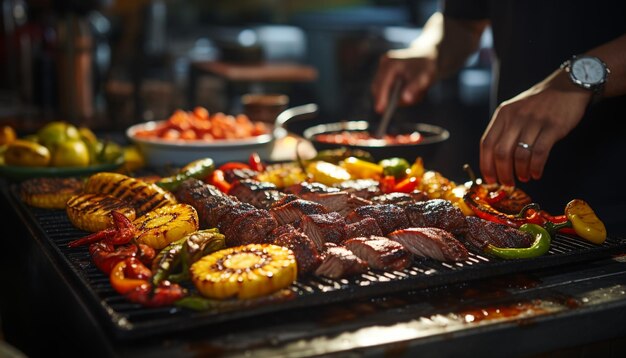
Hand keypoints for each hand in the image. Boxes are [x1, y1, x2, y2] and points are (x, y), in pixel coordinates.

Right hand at [371, 48, 436, 113]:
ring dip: (394, 96)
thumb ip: (414, 88)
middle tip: (405, 103)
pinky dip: (396, 92)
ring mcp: (383, 66)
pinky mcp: (385, 71)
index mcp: (391, 64)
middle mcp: (385, 63)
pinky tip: (411, 89)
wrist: (427, 55)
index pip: (381, 84)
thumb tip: (405, 99)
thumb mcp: (424, 77)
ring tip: (417, 92)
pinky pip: (386, 87)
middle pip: (378, 87)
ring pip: (382, 88)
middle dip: (389, 98)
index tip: (380, 110)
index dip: (380, 98)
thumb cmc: (426, 66)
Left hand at [480, 69, 592, 185]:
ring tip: (524, 177)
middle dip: (502, 173)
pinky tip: (536, 173)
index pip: (487, 144)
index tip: (490, 179)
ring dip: (520, 172)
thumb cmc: (538, 104)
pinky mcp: (552, 127)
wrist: (566, 87)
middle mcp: (515, 118)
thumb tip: (494, 162)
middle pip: (501, 153)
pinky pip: (539, 153)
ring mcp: (534, 122)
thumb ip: (504, 131)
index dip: (486, 165)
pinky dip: (536, 167)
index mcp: (502, 115)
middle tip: (508, 183)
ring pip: (520, 155)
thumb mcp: (514, 111)